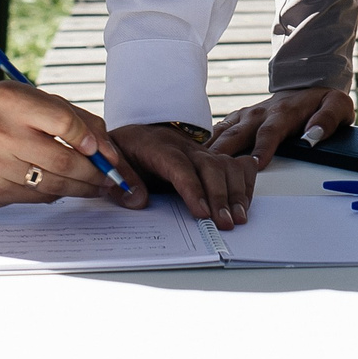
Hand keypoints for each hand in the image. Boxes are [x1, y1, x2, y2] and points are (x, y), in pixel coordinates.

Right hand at [0, 82, 133, 206]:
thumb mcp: (22, 97)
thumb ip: (63, 113)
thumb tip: (102, 143)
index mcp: (10, 102)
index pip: (62, 121)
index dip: (90, 138)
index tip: (105, 151)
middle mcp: (1, 133)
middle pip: (63, 159)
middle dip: (95, 172)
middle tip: (112, 178)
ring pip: (53, 183)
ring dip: (82, 188)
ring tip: (98, 186)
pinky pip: (36, 196)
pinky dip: (57, 193)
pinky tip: (65, 188)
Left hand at [111, 124, 257, 229]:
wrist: (136, 134)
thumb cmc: (125, 150)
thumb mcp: (112, 161)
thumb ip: (122, 179)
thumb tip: (138, 200)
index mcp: (157, 146)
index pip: (179, 166)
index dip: (192, 189)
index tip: (202, 213)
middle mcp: (184, 147)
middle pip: (209, 166)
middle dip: (220, 196)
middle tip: (224, 224)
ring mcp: (200, 151)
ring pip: (226, 165)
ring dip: (235, 192)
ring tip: (237, 219)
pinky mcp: (211, 157)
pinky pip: (236, 164)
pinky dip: (245, 182)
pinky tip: (243, 203)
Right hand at [207, 86, 354, 169]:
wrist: (307, 84)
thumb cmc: (321, 101)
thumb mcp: (338, 105)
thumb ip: (328, 119)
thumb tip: (313, 136)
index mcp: (282, 113)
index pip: (270, 133)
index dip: (262, 148)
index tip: (255, 165)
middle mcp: (258, 114)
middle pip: (237, 135)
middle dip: (224, 155)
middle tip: (211, 175)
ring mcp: (245, 116)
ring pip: (222, 134)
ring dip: (208, 152)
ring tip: (193, 170)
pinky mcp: (237, 119)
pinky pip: (217, 132)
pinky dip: (203, 145)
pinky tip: (190, 160)